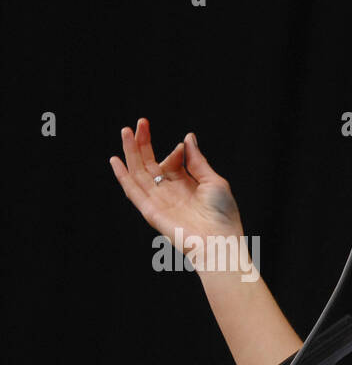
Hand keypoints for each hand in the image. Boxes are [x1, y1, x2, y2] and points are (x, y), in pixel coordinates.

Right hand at [109, 118, 244, 264]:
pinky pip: (133, 192)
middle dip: (144, 143)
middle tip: (140, 123)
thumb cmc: (223, 215)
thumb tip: (188, 137)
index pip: (172, 163)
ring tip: (126, 131)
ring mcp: (159, 201)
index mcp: (186, 186)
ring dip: (131, 152)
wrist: (219, 241)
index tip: (181, 147)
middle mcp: (170, 192)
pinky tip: (115, 160)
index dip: (175, 152)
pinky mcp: (151, 211)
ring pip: (139, 173)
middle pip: (151, 164)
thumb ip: (198, 160)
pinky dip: (123, 176)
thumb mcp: (214, 181)